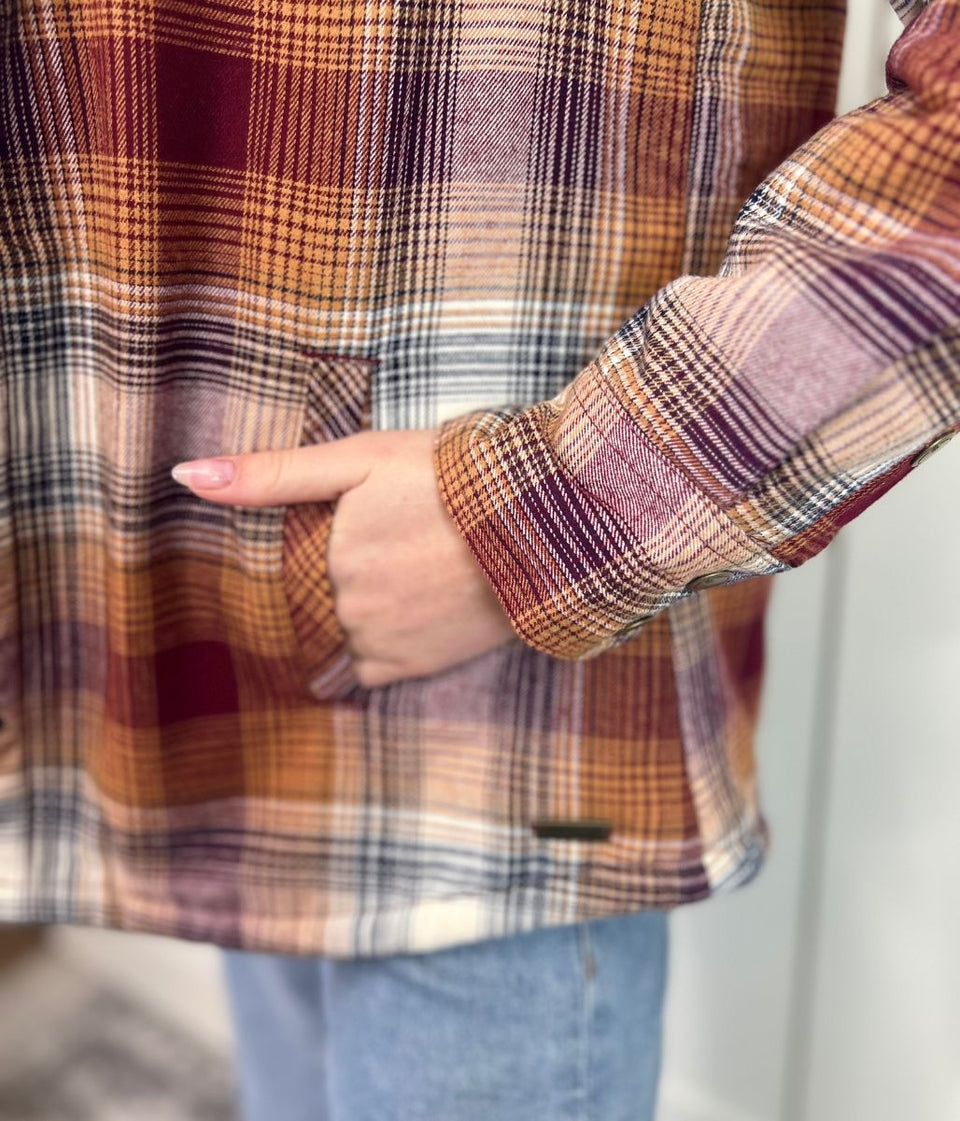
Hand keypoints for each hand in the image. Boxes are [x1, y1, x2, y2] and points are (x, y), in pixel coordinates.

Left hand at [171, 430, 515, 686]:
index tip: (376, 526)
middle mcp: (346, 607)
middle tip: (410, 542)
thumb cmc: (450, 478)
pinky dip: (389, 642)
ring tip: (421, 571)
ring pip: (350, 631)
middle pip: (329, 597)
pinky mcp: (417, 666)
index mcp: (327, 555)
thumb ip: (271, 474)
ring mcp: (381, 642)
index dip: (338, 541)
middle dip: (359, 573)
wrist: (539, 523)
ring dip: (373, 609)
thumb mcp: (359, 459)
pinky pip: (375, 667)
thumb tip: (184, 474)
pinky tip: (420, 608)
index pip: (302, 564)